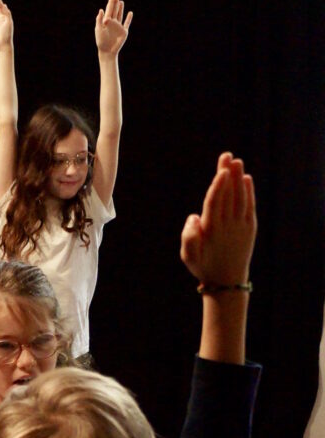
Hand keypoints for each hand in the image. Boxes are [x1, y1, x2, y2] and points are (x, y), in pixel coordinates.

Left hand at [95, 0, 131, 54]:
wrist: (107, 51)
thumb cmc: (101, 41)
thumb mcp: (99, 30)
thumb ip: (99, 20)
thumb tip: (101, 10)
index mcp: (106, 22)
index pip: (109, 11)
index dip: (110, 3)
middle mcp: (112, 24)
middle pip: (115, 11)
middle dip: (115, 4)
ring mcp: (118, 27)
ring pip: (120, 16)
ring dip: (121, 9)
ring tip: (121, 2)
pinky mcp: (124, 32)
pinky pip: (127, 23)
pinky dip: (129, 18)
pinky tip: (130, 13)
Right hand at [180, 153, 256, 286]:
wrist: (227, 281)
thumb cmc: (203, 266)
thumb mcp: (188, 256)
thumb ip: (188, 236)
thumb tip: (194, 216)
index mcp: (211, 231)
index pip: (215, 204)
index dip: (219, 187)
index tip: (222, 172)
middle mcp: (228, 226)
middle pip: (228, 195)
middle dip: (228, 175)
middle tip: (227, 156)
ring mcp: (240, 226)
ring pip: (240, 198)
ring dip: (238, 179)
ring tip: (236, 162)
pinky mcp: (249, 228)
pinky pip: (249, 206)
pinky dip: (248, 192)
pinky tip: (246, 179)